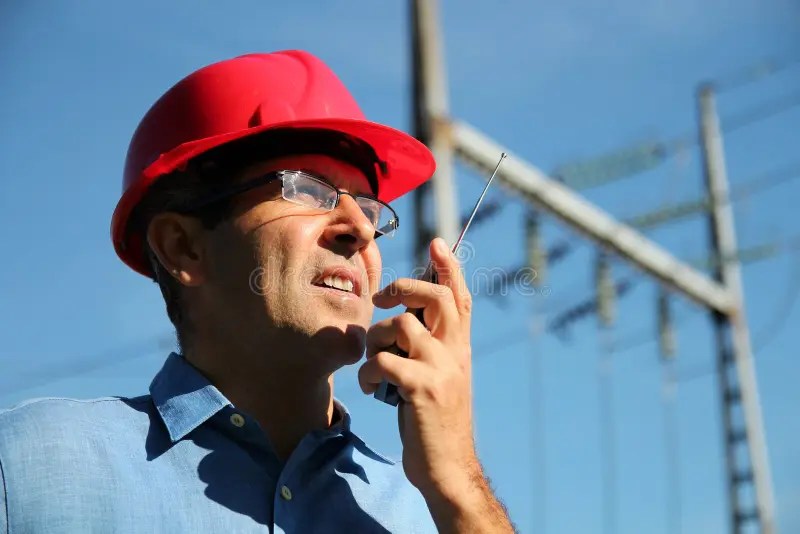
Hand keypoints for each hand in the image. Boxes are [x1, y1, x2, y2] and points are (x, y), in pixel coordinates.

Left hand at [358, 237, 478, 495]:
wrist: (448, 469)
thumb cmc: (435, 423)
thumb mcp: (440, 380)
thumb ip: (430, 350)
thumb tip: (403, 321)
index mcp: (459, 349)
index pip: (460, 299)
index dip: (449, 268)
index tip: (438, 242)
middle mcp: (455, 353)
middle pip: (435, 298)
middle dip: (404, 287)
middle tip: (381, 297)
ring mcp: (441, 369)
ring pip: (400, 326)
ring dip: (374, 341)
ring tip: (372, 367)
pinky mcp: (422, 388)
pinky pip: (381, 361)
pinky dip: (366, 373)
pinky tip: (369, 389)